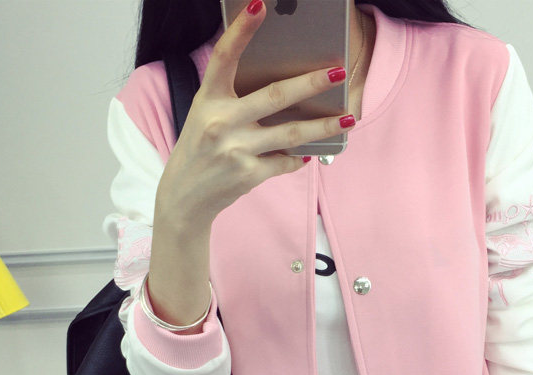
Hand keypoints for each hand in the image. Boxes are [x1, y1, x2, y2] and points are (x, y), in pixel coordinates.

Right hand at [155, 0, 356, 224]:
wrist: (184, 196)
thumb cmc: (200, 148)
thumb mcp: (205, 115)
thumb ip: (233, 98)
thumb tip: (283, 87)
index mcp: (207, 99)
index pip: (224, 57)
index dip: (241, 30)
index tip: (259, 4)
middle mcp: (220, 122)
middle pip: (275, 96)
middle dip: (310, 83)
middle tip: (337, 73)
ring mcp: (236, 150)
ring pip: (291, 133)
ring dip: (324, 126)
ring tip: (348, 118)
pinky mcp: (248, 174)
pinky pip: (285, 161)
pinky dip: (298, 158)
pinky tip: (309, 153)